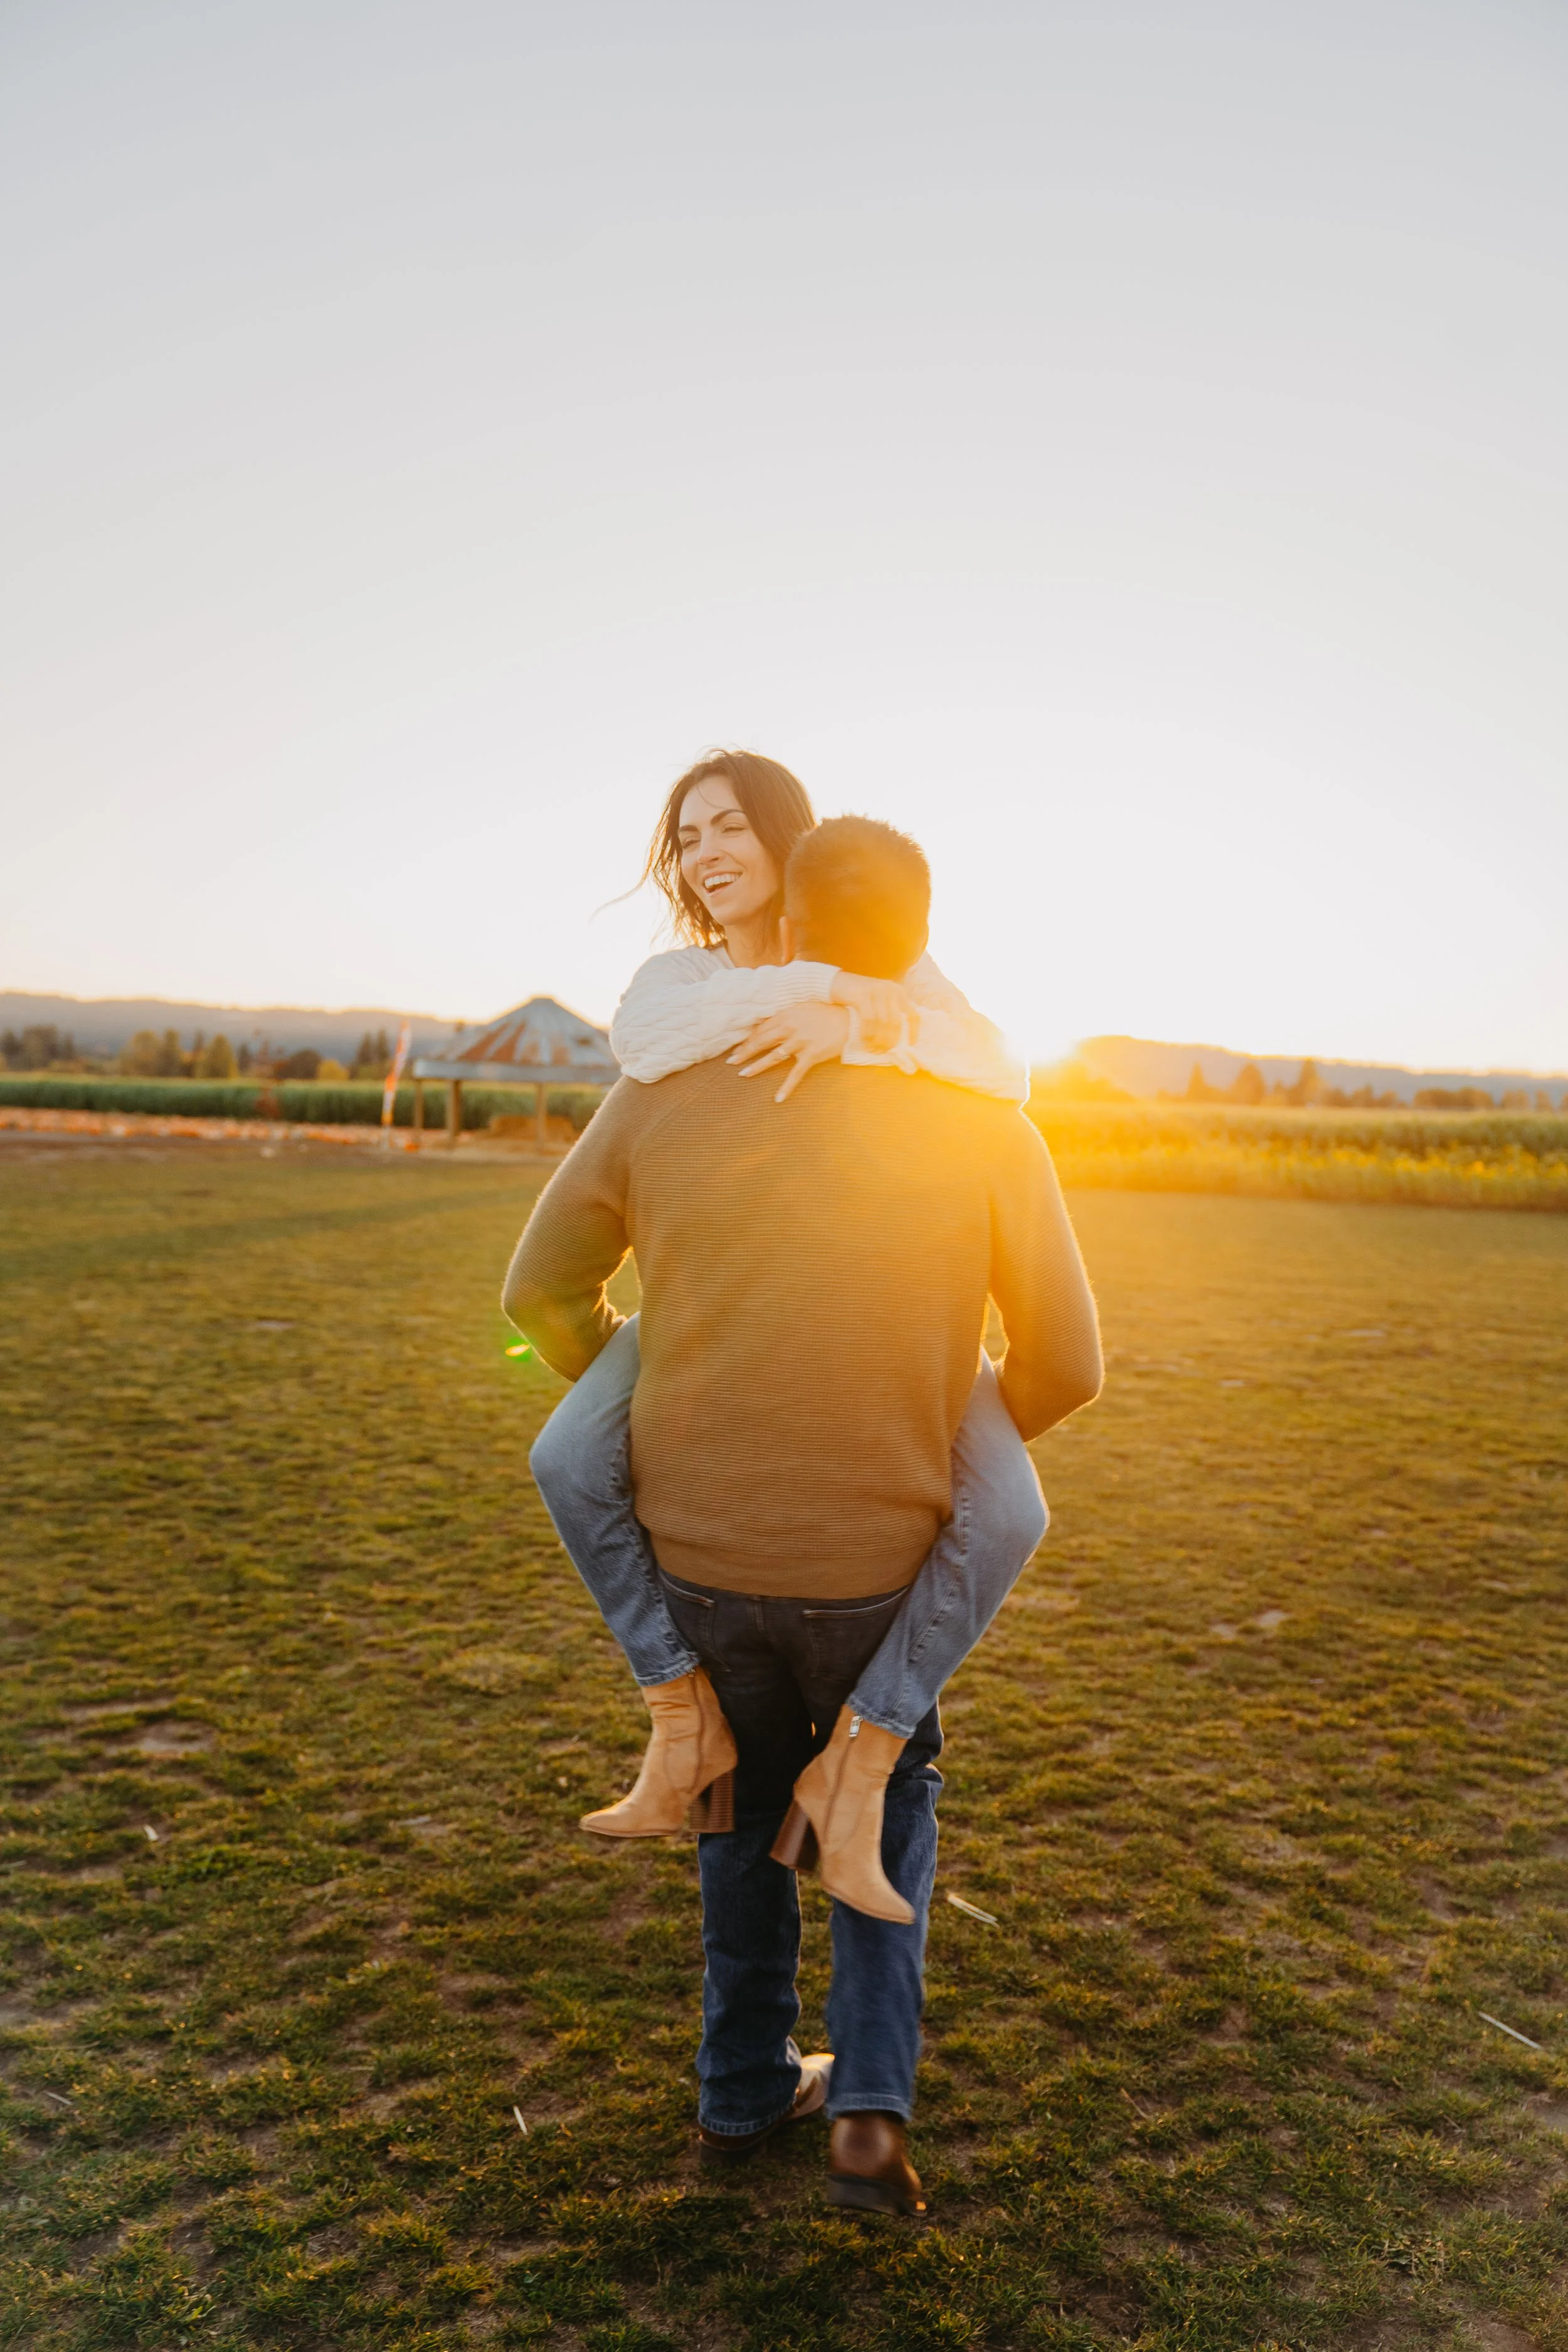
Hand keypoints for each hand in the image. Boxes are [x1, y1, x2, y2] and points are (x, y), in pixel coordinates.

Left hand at [728, 1002, 851, 1101]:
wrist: (850, 1020)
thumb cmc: (826, 1013)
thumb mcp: (802, 1008)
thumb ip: (785, 1017)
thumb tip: (766, 1025)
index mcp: (786, 1015)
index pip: (761, 1029)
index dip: (748, 1039)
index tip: (737, 1046)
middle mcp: (790, 1028)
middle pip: (761, 1041)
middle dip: (744, 1052)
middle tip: (731, 1060)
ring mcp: (800, 1043)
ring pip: (772, 1057)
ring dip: (756, 1066)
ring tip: (743, 1074)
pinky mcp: (811, 1056)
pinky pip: (795, 1074)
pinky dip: (787, 1087)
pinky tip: (778, 1099)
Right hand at [830, 971, 914, 1053]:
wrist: (836, 982)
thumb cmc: (859, 995)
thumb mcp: (880, 998)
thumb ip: (891, 1011)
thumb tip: (898, 1036)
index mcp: (899, 992)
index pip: (913, 1014)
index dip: (913, 1031)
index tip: (910, 1045)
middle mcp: (891, 990)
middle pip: (896, 1022)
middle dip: (890, 1040)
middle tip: (884, 1051)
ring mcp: (877, 991)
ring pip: (883, 1023)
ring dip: (878, 1039)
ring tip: (873, 1049)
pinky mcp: (862, 995)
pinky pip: (868, 1020)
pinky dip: (867, 1033)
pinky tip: (864, 1040)